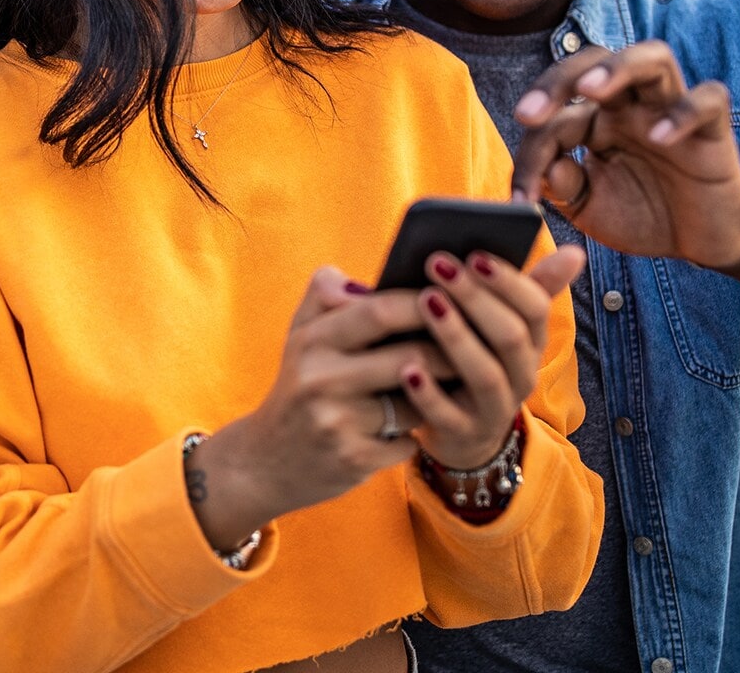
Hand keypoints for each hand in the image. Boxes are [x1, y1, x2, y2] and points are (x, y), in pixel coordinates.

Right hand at [183, 267, 448, 549]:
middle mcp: (320, 379)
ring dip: (435, 398)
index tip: (454, 299)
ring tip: (444, 389)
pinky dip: (413, 436)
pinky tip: (406, 433)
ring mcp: (336, 422)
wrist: (265, 461)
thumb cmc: (299, 384)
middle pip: (409, 358)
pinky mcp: (352, 460)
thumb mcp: (300, 333)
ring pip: (415, 403)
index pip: (380, 311)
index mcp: (312, 340)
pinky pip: (408, 441)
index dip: (423, 303)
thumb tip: (373, 279)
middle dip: (449, 352)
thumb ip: (328, 293)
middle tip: (474, 347)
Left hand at [405, 244, 583, 468]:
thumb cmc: (466, 354)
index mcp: (530, 339)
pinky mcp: (464, 433)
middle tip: (438, 265)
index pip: (536, 307)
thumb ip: (520, 285)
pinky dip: (429, 392)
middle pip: (510, 336)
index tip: (473, 252)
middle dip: (475, 298)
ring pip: (483, 372)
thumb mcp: (494, 320)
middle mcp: (521, 374)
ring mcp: (495, 408)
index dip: (507, 280)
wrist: (457, 426)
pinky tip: (406, 367)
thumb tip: (575, 252)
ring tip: (424, 303)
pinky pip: (450, 416)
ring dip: (454, 335)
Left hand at [509, 41, 739, 273]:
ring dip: (618, 67)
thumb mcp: (591, 208)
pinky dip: (684, 112)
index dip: (531, 153)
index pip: (555, 117)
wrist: (701, 241)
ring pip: (653, 58)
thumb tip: (546, 167)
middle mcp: (631, 104)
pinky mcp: (714, 129)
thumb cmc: (644, 214)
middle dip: (558, 79)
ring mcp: (672, 110)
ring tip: (590, 89)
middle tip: (528, 115)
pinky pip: (708, 99)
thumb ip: (564, 187)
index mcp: (596, 119)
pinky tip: (660, 137)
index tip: (519, 199)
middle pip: (595, 58)